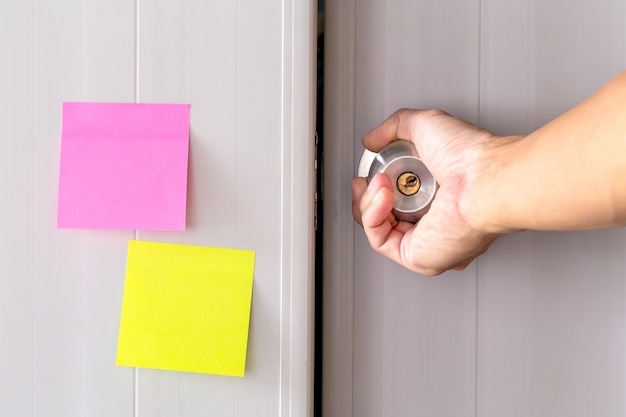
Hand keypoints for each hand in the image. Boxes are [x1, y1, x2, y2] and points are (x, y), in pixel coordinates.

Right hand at [352, 109, 509, 275]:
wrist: (482, 179)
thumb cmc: (470, 157)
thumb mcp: (425, 125)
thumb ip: (395, 127)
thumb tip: (371, 140)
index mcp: (440, 199)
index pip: (397, 201)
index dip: (376, 188)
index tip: (370, 173)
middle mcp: (434, 224)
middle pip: (382, 217)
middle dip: (366, 197)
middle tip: (369, 180)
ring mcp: (426, 242)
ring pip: (377, 229)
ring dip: (368, 201)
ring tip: (381, 182)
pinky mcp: (417, 257)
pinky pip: (379, 240)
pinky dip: (372, 215)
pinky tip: (383, 196)